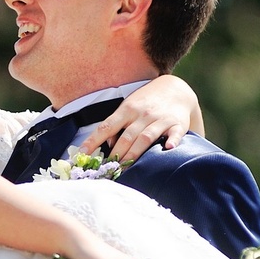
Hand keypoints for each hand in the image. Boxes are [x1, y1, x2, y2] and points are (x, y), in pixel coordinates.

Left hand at [78, 75, 204, 160]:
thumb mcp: (128, 108)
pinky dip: (172, 141)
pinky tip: (168, 148)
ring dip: (135, 154)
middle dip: (116, 154)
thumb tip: (106, 145)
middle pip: (126, 137)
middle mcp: (142, 114)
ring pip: (145, 138)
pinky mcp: (177, 124)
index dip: (93, 141)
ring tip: (125, 168)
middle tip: (106, 170)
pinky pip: (175, 134)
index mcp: (127, 110)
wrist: (175, 89)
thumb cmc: (146, 102)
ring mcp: (160, 119)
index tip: (82, 154)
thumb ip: (116, 126)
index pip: (106, 126)